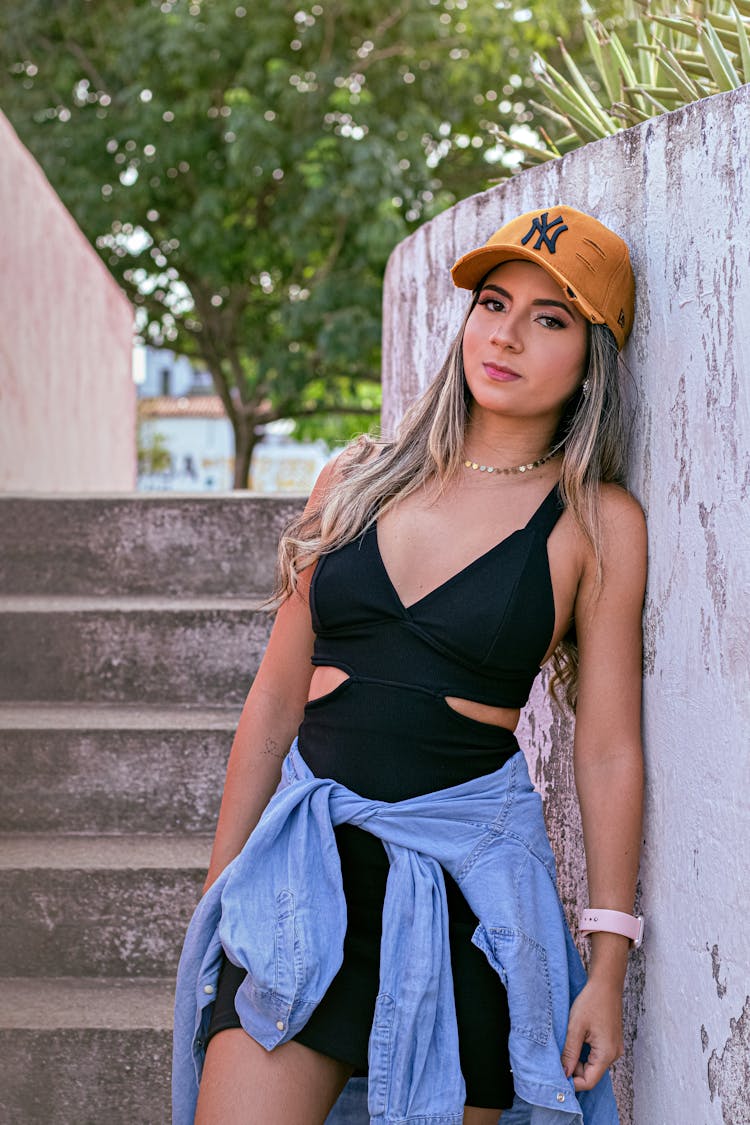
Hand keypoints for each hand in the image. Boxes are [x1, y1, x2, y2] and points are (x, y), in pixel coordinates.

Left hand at [560, 977, 623, 1091]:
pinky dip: (584, 1052)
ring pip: (592, 1065)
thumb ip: (569, 1052)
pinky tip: (576, 1039)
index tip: (557, 1073)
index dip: (572, 1081)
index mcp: (606, 1054)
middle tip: (559, 1054)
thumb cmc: (592, 1001)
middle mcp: (613, 1055)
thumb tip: (564, 1073)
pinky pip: (596, 1055)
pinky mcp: (611, 1042)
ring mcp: (614, 1048)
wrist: (606, 983)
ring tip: (567, 1043)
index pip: (588, 1081)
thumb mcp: (575, 1027)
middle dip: (573, 1069)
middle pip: (590, 1074)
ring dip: (578, 1059)